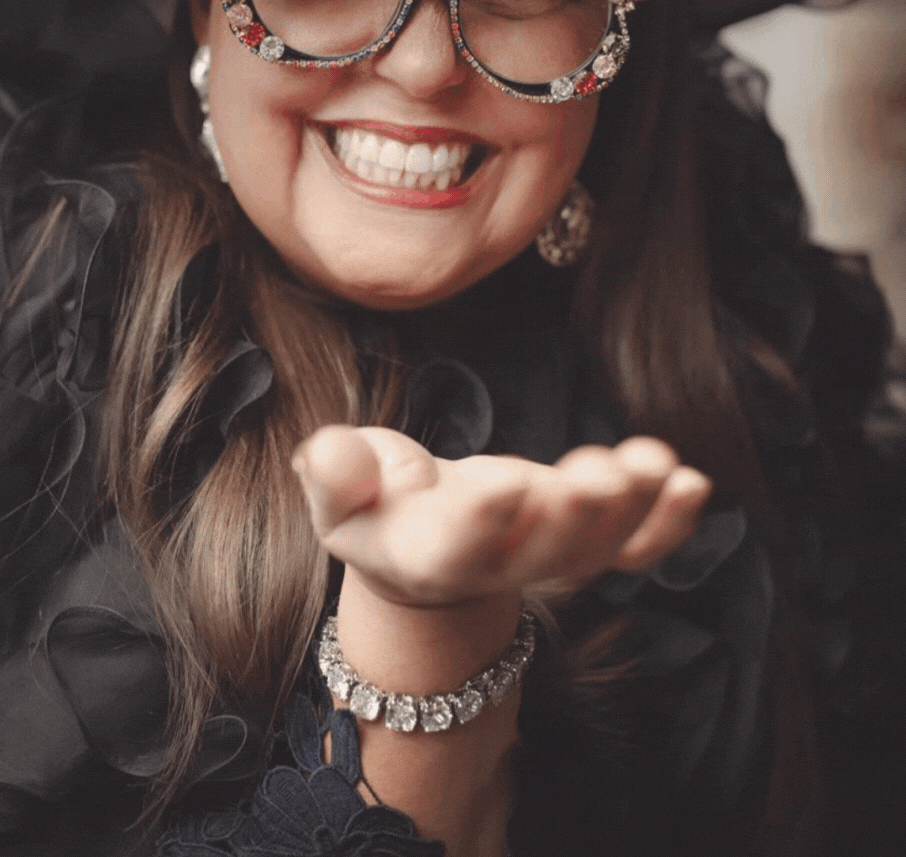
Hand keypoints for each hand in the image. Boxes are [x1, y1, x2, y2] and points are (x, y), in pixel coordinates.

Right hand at [293, 426, 710, 607]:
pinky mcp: (586, 544)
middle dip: (575, 513)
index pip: (455, 546)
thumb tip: (327, 453)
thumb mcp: (336, 486)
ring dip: (632, 507)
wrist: (420, 544)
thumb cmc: (374, 502)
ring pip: (598, 548)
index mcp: (426, 555)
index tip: (508, 483)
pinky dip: (667, 524)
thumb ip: (332, 470)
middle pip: (542, 553)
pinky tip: (692, 482)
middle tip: (597, 472)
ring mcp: (549, 559)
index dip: (482, 519)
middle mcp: (496, 568)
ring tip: (653, 462)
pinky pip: (635, 547)